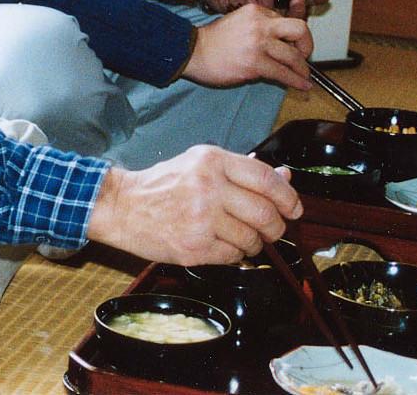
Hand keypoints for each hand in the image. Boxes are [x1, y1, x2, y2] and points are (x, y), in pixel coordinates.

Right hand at [87, 147, 301, 264]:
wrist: (123, 206)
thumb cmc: (162, 185)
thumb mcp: (200, 165)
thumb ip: (242, 171)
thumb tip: (284, 177)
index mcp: (212, 161)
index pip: (266, 180)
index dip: (288, 197)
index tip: (294, 208)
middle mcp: (208, 187)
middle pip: (266, 213)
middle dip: (276, 227)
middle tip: (272, 229)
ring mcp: (201, 219)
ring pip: (252, 239)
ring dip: (254, 243)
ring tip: (241, 238)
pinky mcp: (195, 247)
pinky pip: (233, 256)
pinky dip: (235, 254)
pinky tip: (222, 245)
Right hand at [183, 3, 312, 89]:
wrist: (192, 52)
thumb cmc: (213, 40)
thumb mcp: (238, 21)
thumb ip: (259, 25)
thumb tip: (281, 40)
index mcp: (256, 11)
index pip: (286, 20)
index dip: (294, 35)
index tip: (295, 45)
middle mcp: (260, 24)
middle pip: (299, 29)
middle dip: (307, 45)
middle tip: (304, 55)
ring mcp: (258, 44)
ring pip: (294, 56)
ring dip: (302, 69)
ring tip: (304, 76)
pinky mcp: (254, 64)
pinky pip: (283, 73)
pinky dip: (296, 82)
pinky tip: (301, 86)